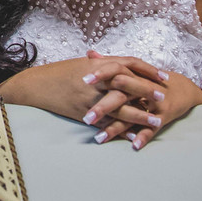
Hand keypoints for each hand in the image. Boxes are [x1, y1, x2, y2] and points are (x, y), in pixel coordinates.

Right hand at [0, 54, 165, 127]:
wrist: (36, 86)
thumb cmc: (59, 73)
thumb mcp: (82, 64)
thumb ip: (102, 64)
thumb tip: (121, 63)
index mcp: (98, 65)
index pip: (129, 64)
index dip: (148, 70)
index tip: (164, 77)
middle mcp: (95, 80)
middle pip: (128, 84)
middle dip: (148, 92)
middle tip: (164, 98)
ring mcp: (90, 98)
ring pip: (121, 108)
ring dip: (140, 116)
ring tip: (157, 122)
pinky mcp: (84, 113)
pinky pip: (107, 124)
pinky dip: (122, 131)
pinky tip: (134, 137)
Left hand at [83, 51, 201, 148]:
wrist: (182, 90)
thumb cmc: (150, 80)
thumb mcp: (132, 70)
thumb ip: (110, 63)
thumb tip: (89, 53)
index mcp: (134, 75)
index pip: (116, 71)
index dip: (101, 74)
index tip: (83, 80)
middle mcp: (143, 88)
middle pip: (121, 96)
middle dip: (103, 107)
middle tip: (86, 118)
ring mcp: (154, 104)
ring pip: (132, 116)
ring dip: (116, 128)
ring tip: (99, 138)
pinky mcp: (163, 118)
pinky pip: (151, 130)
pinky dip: (143, 137)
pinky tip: (134, 146)